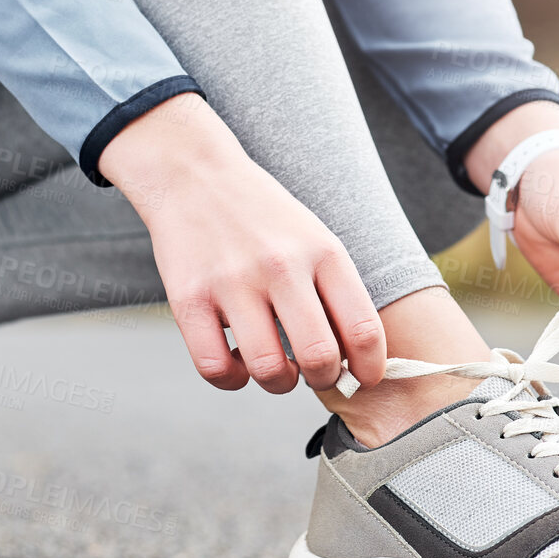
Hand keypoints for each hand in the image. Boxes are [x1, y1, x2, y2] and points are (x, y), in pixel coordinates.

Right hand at [98, 93, 386, 393]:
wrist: (191, 174)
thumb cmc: (259, 215)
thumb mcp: (313, 236)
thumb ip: (335, 290)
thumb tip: (356, 357)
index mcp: (322, 251)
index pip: (363, 329)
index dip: (370, 369)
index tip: (363, 378)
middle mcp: (281, 266)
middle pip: (320, 358)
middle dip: (324, 380)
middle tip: (316, 374)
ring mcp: (232, 282)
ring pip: (269, 370)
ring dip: (279, 383)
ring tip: (276, 369)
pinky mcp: (188, 298)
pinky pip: (215, 368)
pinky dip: (231, 380)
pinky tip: (235, 364)